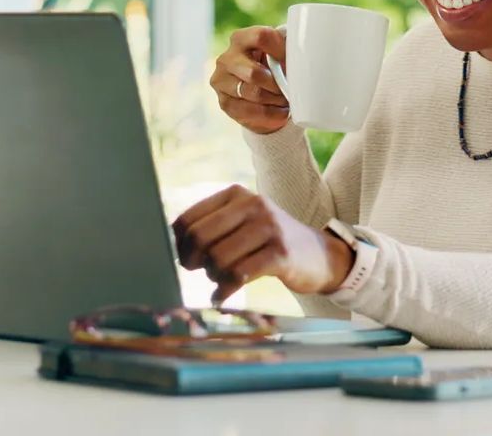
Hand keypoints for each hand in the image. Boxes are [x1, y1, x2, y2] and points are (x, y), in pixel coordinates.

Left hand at [172, 185, 353, 305]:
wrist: (318, 255)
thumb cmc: (269, 242)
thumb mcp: (242, 223)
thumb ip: (211, 227)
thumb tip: (173, 244)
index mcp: (236, 195)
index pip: (189, 219)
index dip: (179, 245)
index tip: (185, 259)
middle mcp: (253, 205)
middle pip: (200, 237)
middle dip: (192, 261)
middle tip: (200, 271)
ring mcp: (269, 228)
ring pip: (218, 259)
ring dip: (213, 277)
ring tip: (220, 280)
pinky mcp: (280, 253)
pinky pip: (239, 276)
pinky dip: (224, 291)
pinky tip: (223, 296)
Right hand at [209, 26, 289, 134]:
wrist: (258, 91)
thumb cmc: (272, 66)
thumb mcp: (279, 53)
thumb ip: (287, 50)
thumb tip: (302, 58)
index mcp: (241, 38)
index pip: (261, 37)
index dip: (281, 51)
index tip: (294, 63)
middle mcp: (226, 58)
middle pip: (254, 73)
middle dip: (277, 85)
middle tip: (288, 89)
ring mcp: (221, 80)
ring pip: (254, 94)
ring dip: (275, 100)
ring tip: (285, 100)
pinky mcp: (224, 102)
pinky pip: (250, 112)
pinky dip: (270, 114)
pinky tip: (280, 111)